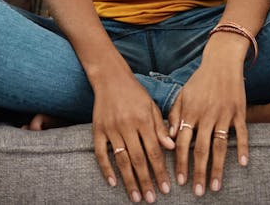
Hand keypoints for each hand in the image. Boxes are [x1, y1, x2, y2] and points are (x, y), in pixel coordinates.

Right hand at [92, 73, 174, 202]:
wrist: (110, 78)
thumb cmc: (135, 93)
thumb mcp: (152, 106)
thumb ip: (161, 128)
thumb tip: (172, 148)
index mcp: (144, 120)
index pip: (154, 151)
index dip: (160, 171)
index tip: (166, 188)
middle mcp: (127, 125)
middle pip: (138, 159)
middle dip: (146, 181)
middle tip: (151, 199)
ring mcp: (111, 128)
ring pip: (121, 159)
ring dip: (129, 180)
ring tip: (136, 196)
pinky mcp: (97, 129)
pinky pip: (101, 153)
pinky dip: (106, 169)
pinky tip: (112, 182)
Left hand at [167, 36, 249, 194]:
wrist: (221, 62)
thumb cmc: (200, 80)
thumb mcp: (183, 95)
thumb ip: (175, 116)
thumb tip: (171, 140)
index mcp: (190, 112)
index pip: (184, 144)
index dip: (181, 163)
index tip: (180, 182)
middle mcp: (206, 115)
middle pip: (201, 149)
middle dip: (198, 172)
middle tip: (198, 192)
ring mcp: (223, 114)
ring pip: (220, 146)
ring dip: (217, 168)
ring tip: (215, 186)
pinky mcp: (239, 111)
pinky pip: (241, 133)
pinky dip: (242, 148)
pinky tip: (243, 164)